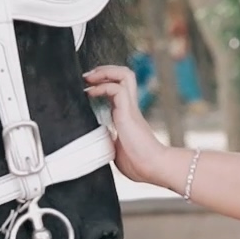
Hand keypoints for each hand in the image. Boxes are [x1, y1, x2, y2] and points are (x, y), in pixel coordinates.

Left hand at [83, 64, 174, 188]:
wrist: (152, 168)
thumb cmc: (138, 164)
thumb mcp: (115, 149)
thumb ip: (107, 141)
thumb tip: (94, 144)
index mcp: (126, 115)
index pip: (117, 88)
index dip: (102, 83)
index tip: (87, 88)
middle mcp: (130, 107)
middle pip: (124, 74)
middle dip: (104, 70)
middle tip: (87, 76)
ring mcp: (130, 108)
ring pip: (124, 74)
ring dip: (104, 72)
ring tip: (89, 77)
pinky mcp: (128, 112)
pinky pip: (116, 88)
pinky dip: (102, 86)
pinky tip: (91, 93)